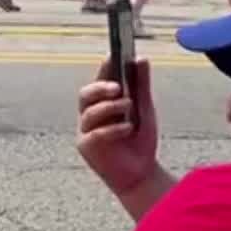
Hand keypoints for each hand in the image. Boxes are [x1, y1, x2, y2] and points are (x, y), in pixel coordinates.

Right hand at [76, 58, 158, 195]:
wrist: (141, 174)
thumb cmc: (140, 141)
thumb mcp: (145, 110)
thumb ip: (141, 85)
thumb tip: (141, 59)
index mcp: (103, 102)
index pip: (99, 81)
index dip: (103, 68)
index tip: (112, 56)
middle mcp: (91, 115)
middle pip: (85, 95)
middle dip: (100, 88)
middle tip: (118, 87)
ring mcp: (86, 131)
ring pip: (89, 113)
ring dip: (109, 107)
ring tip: (129, 106)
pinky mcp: (87, 148)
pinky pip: (95, 134)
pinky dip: (112, 129)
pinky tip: (128, 128)